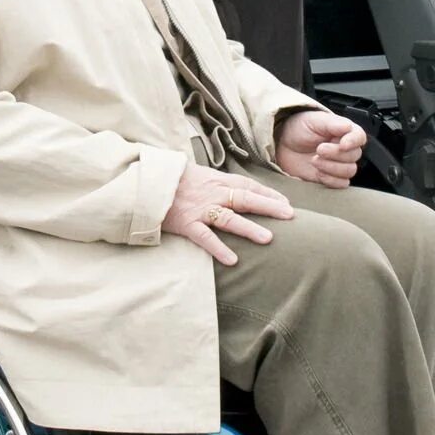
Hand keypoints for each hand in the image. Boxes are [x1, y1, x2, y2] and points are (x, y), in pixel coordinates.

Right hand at [162, 164, 292, 265]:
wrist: (144, 181)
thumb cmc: (171, 179)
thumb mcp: (197, 174)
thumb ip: (215, 184)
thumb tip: (231, 192)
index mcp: (216, 180)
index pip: (247, 185)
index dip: (268, 193)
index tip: (286, 203)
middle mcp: (211, 193)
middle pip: (245, 198)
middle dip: (269, 206)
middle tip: (290, 216)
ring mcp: (199, 209)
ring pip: (229, 218)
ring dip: (249, 228)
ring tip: (268, 238)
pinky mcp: (186, 223)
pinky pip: (205, 237)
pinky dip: (219, 248)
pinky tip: (233, 260)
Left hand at [275, 108, 365, 187]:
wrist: (280, 144)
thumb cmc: (297, 129)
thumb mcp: (313, 121)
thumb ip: (332, 123)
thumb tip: (348, 127)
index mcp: (343, 131)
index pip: (359, 136)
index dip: (354, 141)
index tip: (342, 144)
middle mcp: (343, 148)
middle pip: (354, 156)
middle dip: (336, 154)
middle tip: (319, 149)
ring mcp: (337, 164)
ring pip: (349, 171)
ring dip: (332, 167)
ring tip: (314, 160)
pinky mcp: (330, 177)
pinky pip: (341, 184)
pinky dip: (330, 180)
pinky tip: (318, 172)